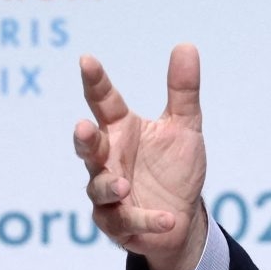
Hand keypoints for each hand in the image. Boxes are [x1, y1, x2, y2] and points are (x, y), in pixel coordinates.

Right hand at [73, 43, 207, 269]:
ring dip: (110, 186)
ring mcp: (108, 193)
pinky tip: (167, 218)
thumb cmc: (174, 168)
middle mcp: (109, 160)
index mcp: (121, 130)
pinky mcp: (118, 223)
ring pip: (99, 188)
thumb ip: (182, 91)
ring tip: (125, 185)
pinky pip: (128, 222)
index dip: (95, 82)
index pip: (103, 102)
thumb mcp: (184, 127)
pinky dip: (147, 220)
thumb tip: (186, 45)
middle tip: (84, 128)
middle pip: (89, 147)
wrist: (182, 217)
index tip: (87, 60)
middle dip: (85, 139)